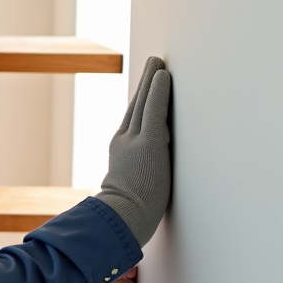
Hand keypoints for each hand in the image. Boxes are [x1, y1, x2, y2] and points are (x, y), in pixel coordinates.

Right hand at [94, 56, 172, 246]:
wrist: (120, 219)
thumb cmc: (128, 213)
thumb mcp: (131, 188)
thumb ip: (138, 174)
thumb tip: (148, 177)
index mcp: (121, 151)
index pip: (133, 120)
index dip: (141, 101)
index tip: (147, 87)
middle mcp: (125, 141)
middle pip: (137, 105)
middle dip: (146, 82)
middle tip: (154, 62)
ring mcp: (135, 141)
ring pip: (145, 102)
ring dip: (153, 79)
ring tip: (159, 62)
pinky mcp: (148, 144)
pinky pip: (154, 111)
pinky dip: (159, 91)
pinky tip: (163, 75)